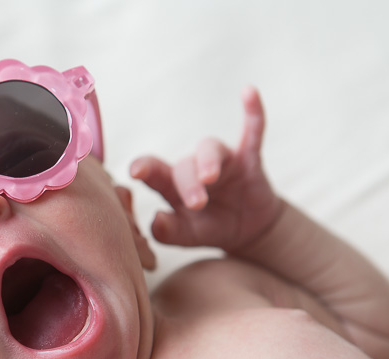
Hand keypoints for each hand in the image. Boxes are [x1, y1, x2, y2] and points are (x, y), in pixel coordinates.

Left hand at [130, 86, 283, 251]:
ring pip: (210, 148)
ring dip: (209, 161)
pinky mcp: (249, 158)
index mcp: (171, 185)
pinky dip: (252, 113)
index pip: (153, 171)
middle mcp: (192, 167)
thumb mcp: (188, 236)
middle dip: (189, 185)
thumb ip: (169, 232)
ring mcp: (221, 161)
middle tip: (197, 204)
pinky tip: (249, 92)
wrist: (247, 229)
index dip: (143, 167)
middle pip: (184, 166)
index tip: (136, 172)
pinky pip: (252, 131)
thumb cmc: (208, 228)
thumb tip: (156, 219)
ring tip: (210, 178)